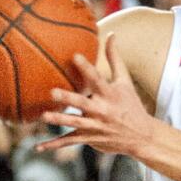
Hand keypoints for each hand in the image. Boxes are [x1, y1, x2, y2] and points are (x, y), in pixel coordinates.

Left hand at [40, 34, 151, 158]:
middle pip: (83, 104)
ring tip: (44, 117)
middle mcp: (102, 111)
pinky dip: (54, 145)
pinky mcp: (90, 139)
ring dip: (59, 121)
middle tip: (53, 92)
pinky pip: (69, 142)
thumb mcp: (125, 81)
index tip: (75, 56)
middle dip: (69, 99)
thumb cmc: (130, 104)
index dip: (87, 68)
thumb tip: (111, 34)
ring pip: (75, 124)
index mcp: (110, 94)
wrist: (142, 136)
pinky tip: (38, 147)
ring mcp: (95, 126)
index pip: (97, 79)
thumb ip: (115, 58)